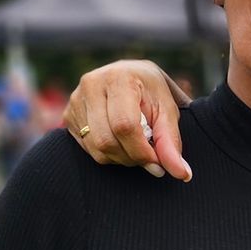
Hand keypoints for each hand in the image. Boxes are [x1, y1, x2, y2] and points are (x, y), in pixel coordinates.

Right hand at [65, 61, 192, 180]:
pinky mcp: (68, 115)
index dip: (142, 151)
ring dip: (120, 158)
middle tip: (149, 156)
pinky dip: (108, 155)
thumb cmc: (150, 92)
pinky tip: (119, 142)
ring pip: (96, 149)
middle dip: (132, 157)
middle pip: (107, 141)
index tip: (158, 164)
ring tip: (135, 147)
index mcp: (118, 78)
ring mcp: (75, 100)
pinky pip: (87, 149)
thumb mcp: (167, 110)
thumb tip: (182, 174)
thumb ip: (170, 141)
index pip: (124, 126)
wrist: (128, 76)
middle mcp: (91, 85)